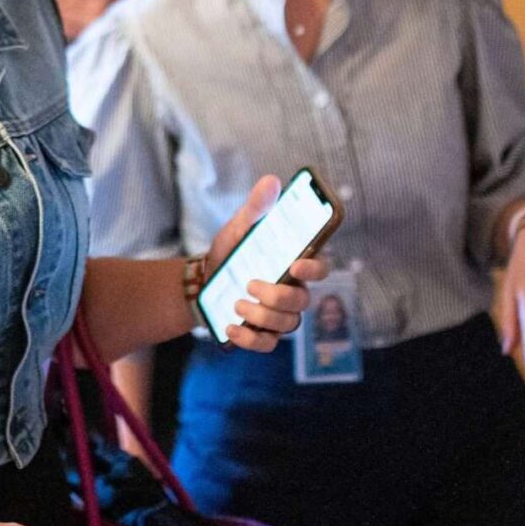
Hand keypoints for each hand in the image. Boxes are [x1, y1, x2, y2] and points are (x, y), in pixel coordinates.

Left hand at [204, 175, 327, 351]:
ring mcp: (280, 316)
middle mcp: (293, 291)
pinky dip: (249, 339)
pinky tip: (231, 327)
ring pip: (288, 324)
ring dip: (261, 316)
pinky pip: (268, 344)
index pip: (321, 268)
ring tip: (236, 303)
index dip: (315, 270)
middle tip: (250, 284)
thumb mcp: (238, 227)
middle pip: (303, 302)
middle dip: (278, 296)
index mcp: (293, 264)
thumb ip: (256, 208)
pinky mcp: (263, 334)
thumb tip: (272, 181)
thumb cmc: (230, 252)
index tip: (296, 265)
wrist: (202, 281)